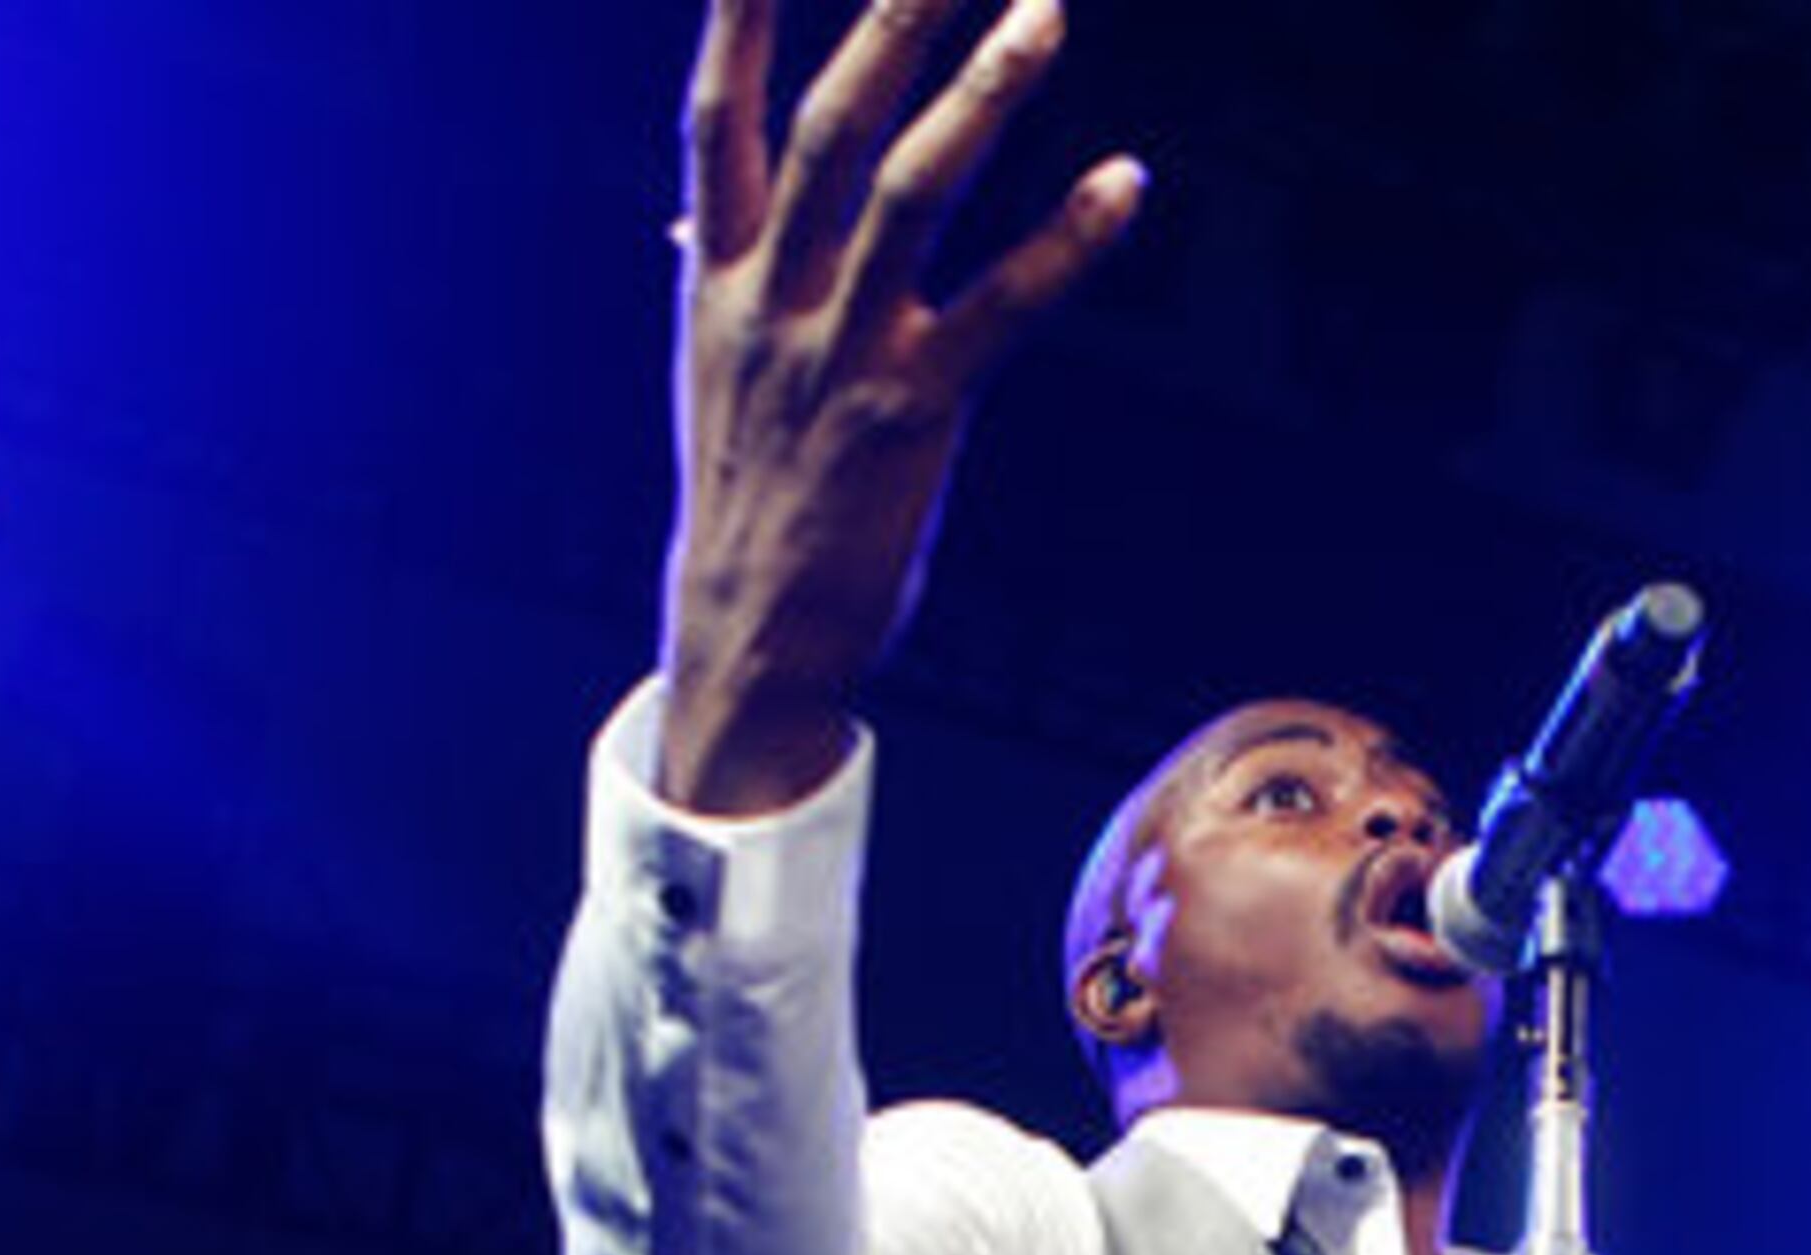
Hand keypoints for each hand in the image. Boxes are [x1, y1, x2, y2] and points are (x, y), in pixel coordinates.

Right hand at [658, 0, 1144, 813]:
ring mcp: (839, 354)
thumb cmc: (749, 493)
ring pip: (908, 196)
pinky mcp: (910, 414)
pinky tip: (1124, 182)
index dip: (736, 15)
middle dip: (892, 21)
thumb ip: (719, 280)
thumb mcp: (715, 374)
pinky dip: (1066, 242)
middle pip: (828, 126)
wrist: (746, 636)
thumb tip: (685, 220)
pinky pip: (1000, 311)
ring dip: (982, 98)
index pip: (713, 116)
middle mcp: (769, 299)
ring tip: (1042, 14)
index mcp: (715, 277)